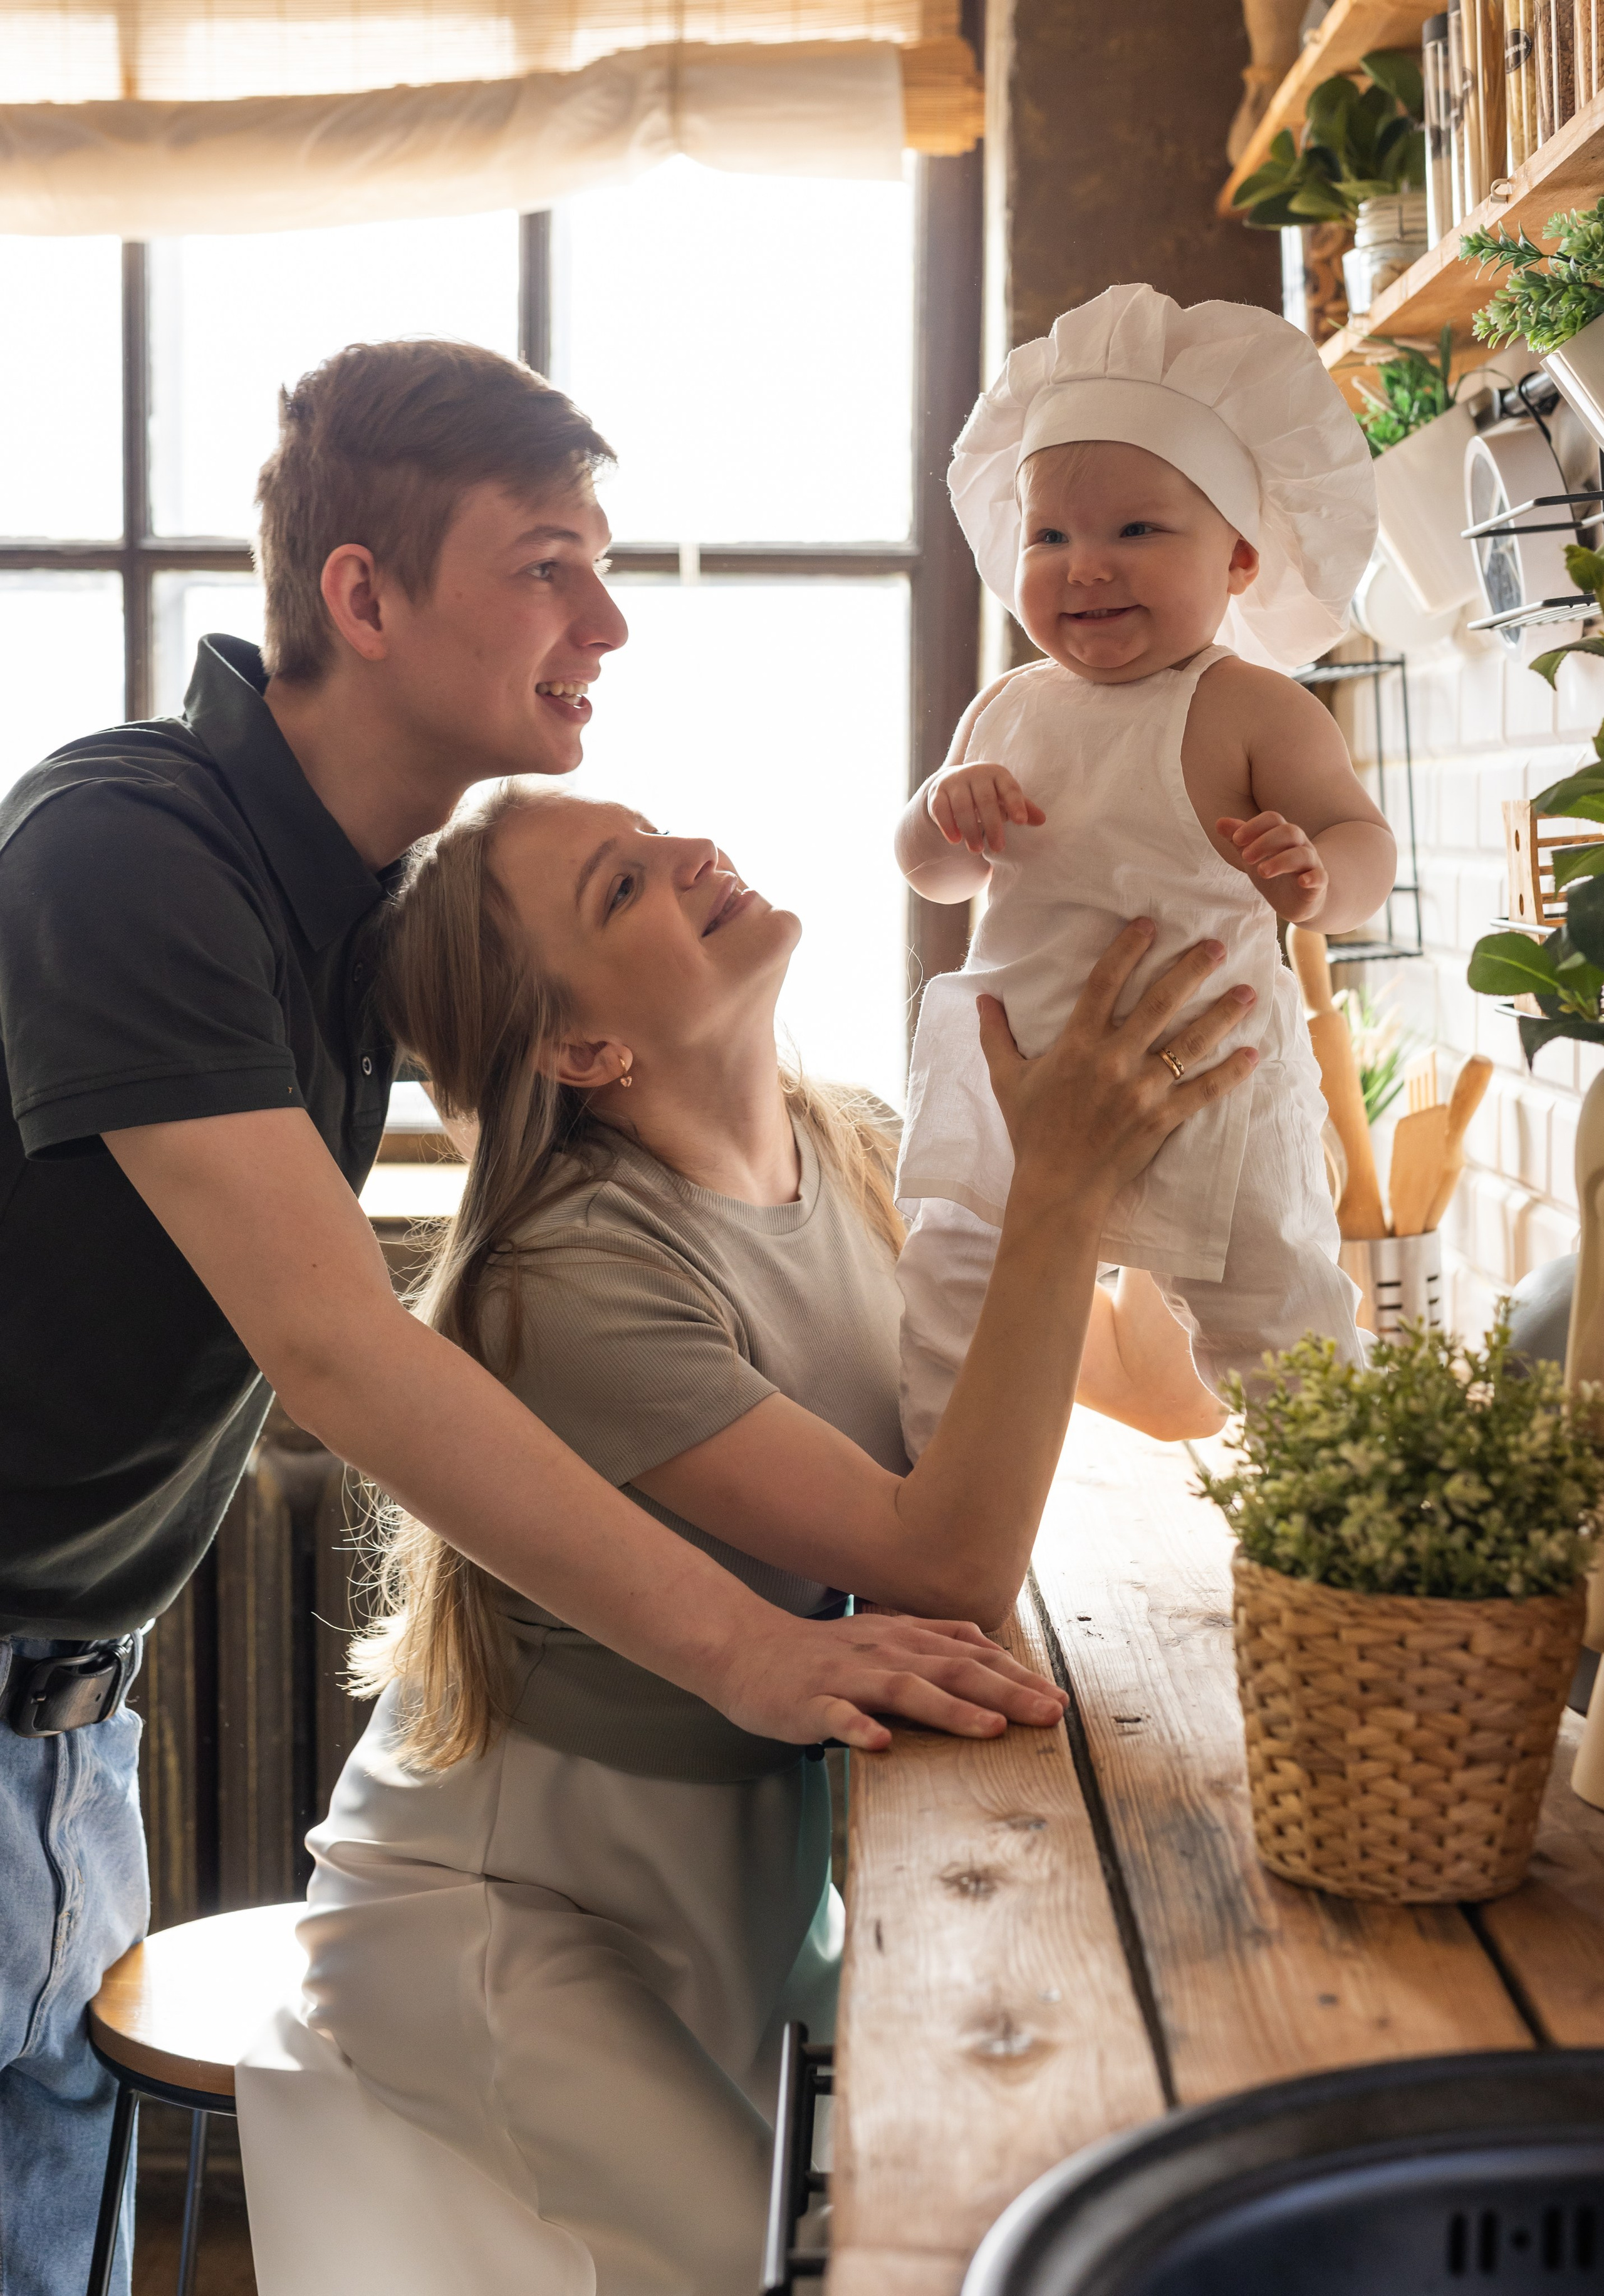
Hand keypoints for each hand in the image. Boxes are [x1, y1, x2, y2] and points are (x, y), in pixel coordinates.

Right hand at [714, 1609, 1066, 1750]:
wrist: (745, 1648)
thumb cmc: (822, 1653)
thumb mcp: (884, 1637)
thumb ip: (935, 1642)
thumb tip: (993, 1654)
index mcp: (904, 1639)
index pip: (970, 1655)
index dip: (1017, 1676)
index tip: (1059, 1700)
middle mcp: (883, 1652)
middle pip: (952, 1669)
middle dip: (1007, 1691)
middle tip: (1051, 1714)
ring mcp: (846, 1677)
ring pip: (905, 1689)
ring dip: (951, 1709)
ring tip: (991, 1728)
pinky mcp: (810, 1702)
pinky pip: (837, 1716)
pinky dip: (861, 1729)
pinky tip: (882, 1744)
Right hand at [928, 762, 1046, 854]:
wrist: (955, 782)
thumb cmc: (989, 792)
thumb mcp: (1006, 797)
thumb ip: (1022, 808)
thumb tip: (1042, 820)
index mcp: (997, 774)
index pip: (1009, 788)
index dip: (1016, 804)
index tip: (1022, 822)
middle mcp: (975, 774)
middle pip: (985, 800)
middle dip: (992, 826)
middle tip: (998, 848)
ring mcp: (955, 782)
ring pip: (962, 807)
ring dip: (970, 830)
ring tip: (977, 850)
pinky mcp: (938, 793)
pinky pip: (941, 809)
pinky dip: (948, 826)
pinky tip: (955, 840)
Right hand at [977, 921, 1259, 1209]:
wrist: (1058, 1186)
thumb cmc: (1031, 1132)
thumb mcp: (1007, 1081)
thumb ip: (996, 1036)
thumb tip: (981, 999)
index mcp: (1077, 1045)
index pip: (1105, 983)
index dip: (1128, 949)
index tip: (1150, 924)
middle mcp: (1113, 1060)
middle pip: (1160, 1003)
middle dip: (1190, 970)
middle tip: (1216, 945)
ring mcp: (1142, 1090)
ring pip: (1190, 1043)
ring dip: (1221, 1014)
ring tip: (1247, 991)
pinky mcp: (1163, 1119)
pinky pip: (1204, 1091)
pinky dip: (1230, 1073)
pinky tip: (1253, 1053)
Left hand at [1218, 811, 1326, 923]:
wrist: (1298, 900)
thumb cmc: (1275, 874)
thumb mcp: (1253, 856)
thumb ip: (1238, 840)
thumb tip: (1219, 822)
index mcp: (1282, 835)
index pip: (1272, 819)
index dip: (1254, 826)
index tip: (1236, 839)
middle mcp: (1299, 844)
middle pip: (1288, 832)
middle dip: (1265, 842)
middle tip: (1245, 857)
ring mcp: (1311, 863)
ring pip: (1302, 854)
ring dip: (1281, 861)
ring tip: (1261, 872)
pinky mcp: (1318, 883)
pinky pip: (1320, 876)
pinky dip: (1312, 877)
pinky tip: (1303, 881)